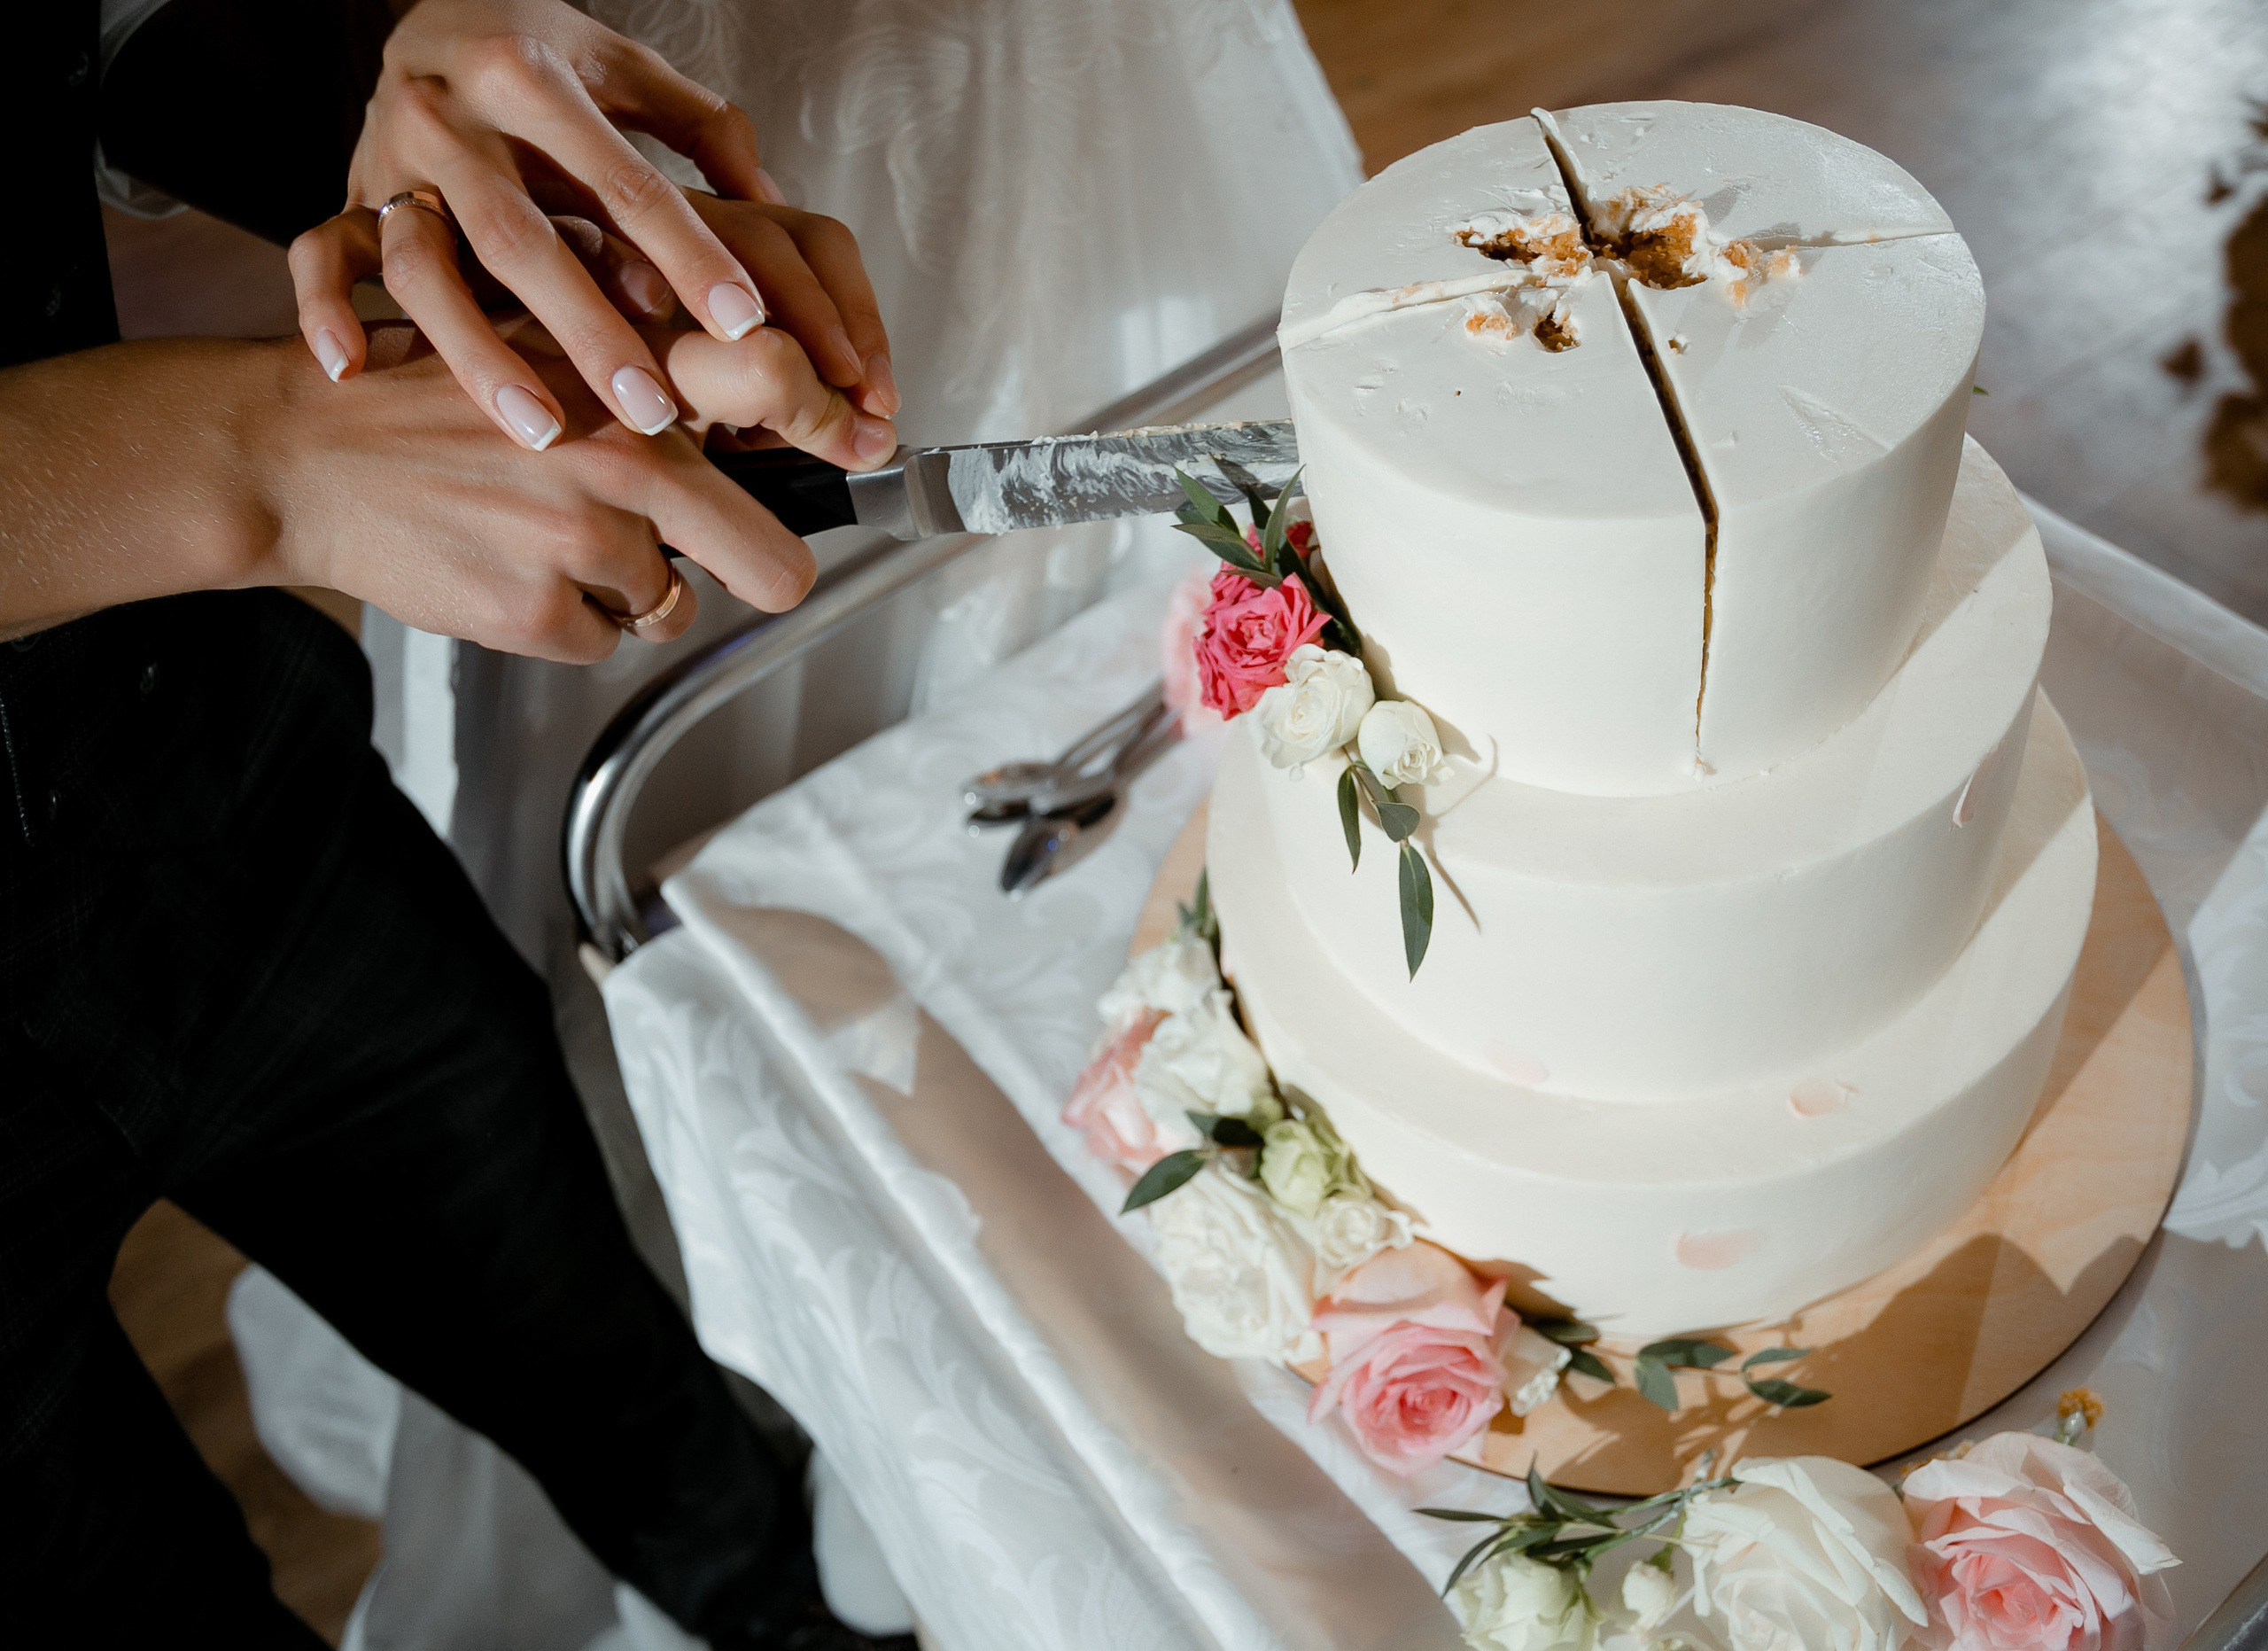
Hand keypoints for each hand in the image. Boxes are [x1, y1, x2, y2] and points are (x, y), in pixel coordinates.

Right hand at [256, 317, 884, 661]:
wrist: (304, 452)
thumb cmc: (434, 398)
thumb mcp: (550, 343)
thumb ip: (649, 378)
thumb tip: (764, 406)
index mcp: (634, 377)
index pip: (782, 387)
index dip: (834, 433)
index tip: (859, 447)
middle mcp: (625, 455)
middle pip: (776, 567)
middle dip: (766, 574)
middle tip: (740, 566)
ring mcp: (583, 540)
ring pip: (670, 606)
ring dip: (629, 588)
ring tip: (551, 538)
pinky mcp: (538, 613)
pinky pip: (601, 642)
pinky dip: (567, 621)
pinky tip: (510, 569)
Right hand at [287, 0, 897, 452]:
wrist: (426, 15)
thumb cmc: (540, 54)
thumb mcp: (623, 68)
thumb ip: (700, 129)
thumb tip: (772, 202)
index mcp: (534, 77)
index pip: (622, 179)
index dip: (684, 251)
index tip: (740, 323)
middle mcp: (456, 119)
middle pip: (524, 240)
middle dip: (589, 331)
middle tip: (653, 412)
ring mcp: (393, 160)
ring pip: (425, 264)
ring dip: (478, 354)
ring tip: (542, 430)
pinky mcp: (349, 191)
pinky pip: (323, 252)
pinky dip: (325, 308)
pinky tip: (353, 368)